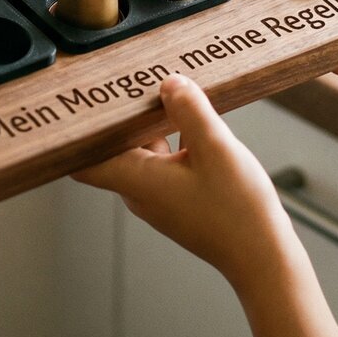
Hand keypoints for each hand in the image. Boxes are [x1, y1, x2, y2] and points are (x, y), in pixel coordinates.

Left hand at [75, 74, 290, 289]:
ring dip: (148, 122)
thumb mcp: (215, 148)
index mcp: (137, 181)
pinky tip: (188, 116)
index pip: (81, 159)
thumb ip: (189, 110)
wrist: (263, 257)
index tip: (80, 101)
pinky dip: (168, 137)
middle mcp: (139, 190)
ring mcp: (157, 195)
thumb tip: (167, 83)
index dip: (74, 132)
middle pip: (112, 145)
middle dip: (120, 113)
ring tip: (162, 88)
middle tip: (128, 79)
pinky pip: (161, 159)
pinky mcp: (176, 197)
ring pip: (140, 149)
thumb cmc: (238, 212)